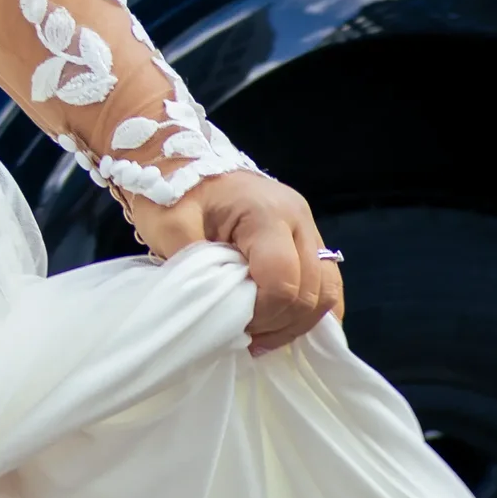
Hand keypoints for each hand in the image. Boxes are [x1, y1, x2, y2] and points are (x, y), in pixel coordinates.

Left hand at [129, 168, 341, 353]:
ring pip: (327, 290)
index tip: (234, 327)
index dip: (263, 314)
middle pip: (311, 291)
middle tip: (246, 338)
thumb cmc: (174, 192)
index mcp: (267, 213)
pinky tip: (285, 325)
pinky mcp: (307, 238)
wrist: (183, 159)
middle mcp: (298, 218)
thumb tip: (218, 315)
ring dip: (298, 321)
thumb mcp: (170, 227)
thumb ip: (194, 269)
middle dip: (280, 323)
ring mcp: (308, 227)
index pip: (282, 280)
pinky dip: (309, 310)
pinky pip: (326, 283)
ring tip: (263, 336)